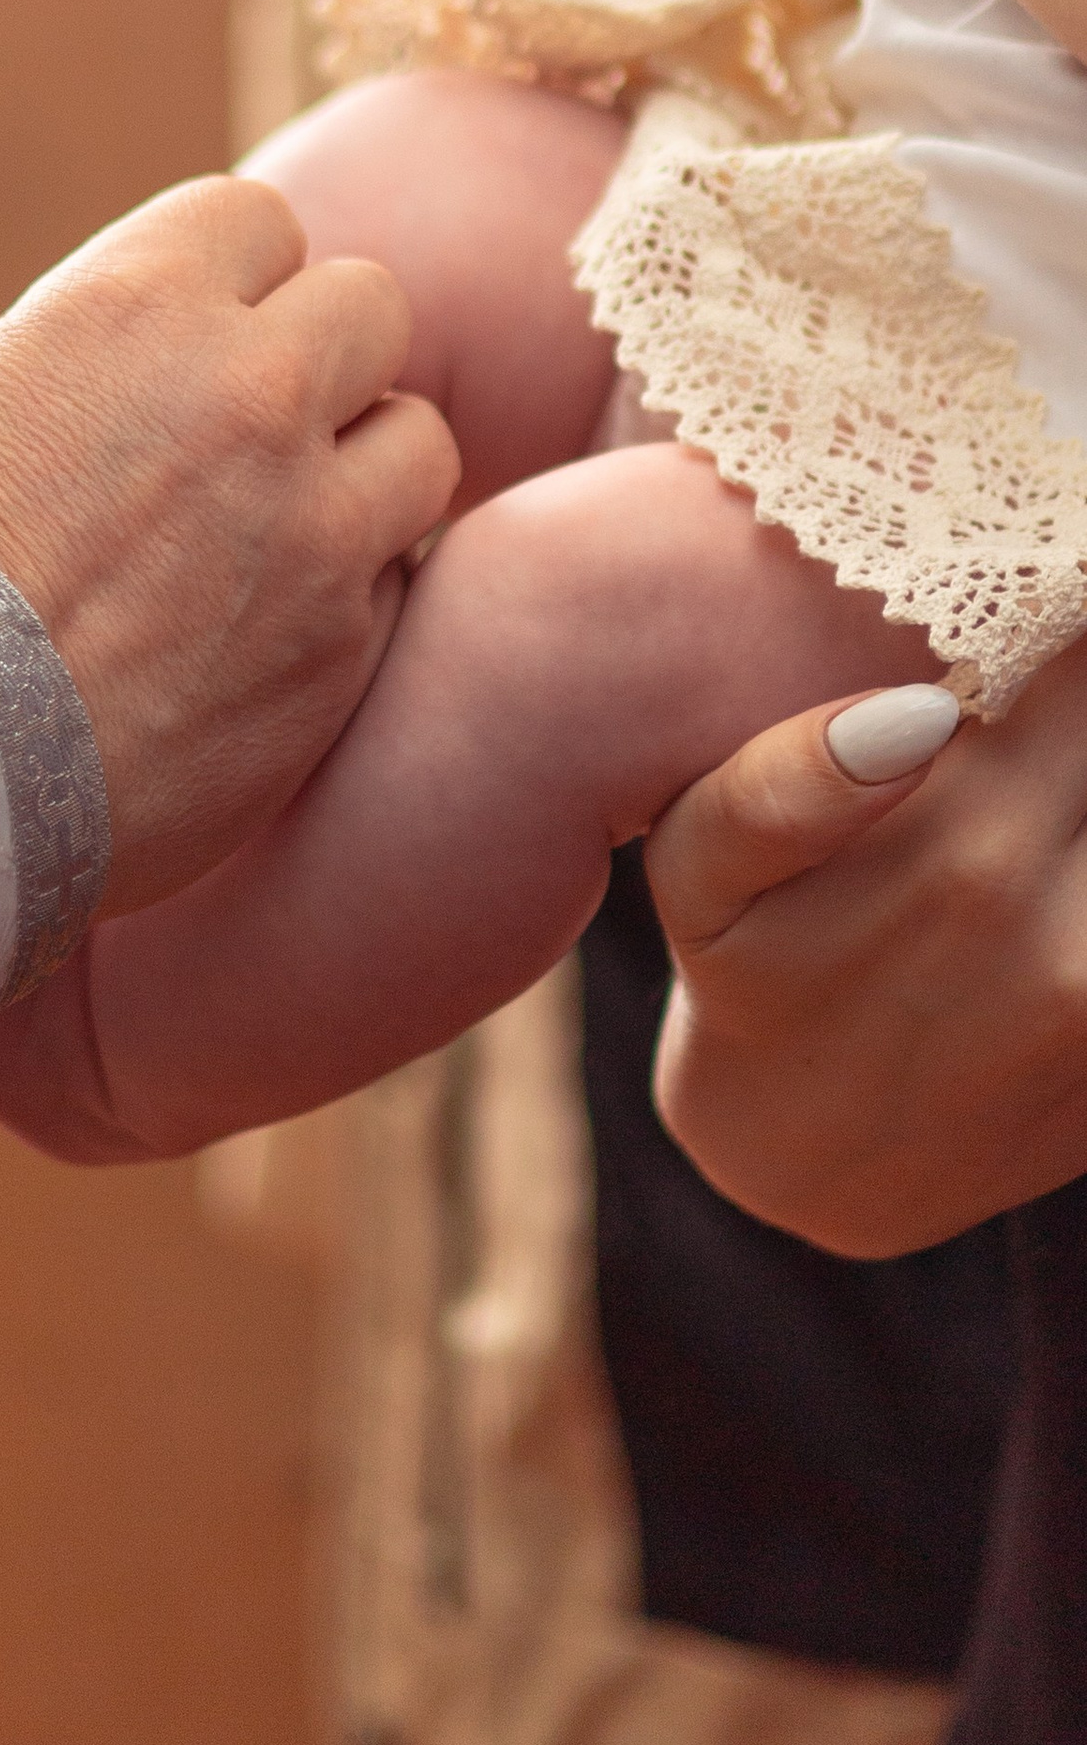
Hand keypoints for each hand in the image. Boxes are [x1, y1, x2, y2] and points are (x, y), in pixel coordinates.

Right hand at [0, 177, 457, 916]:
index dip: (233, 281)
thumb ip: (101, 356)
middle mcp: (248, 390)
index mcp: (139, 304)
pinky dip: (344, 597)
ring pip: (418, 441)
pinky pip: (393, 581)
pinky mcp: (342, 642)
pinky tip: (260, 635)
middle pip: (369, 307)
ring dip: (363, 474)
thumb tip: (154, 356)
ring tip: (286, 529)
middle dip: (322, 358)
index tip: (202, 336)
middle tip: (263, 426)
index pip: (258, 222)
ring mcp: (314, 519)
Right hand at [646, 653, 1086, 1254]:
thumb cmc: (748, 976)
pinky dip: (1085, 849)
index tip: (1019, 577)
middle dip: (1072, 685)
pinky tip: (1051, 836)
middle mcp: (1066, 931)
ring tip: (1039, 758)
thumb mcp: (696, 875)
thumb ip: (779, 783)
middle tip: (1028, 655)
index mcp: (961, 855)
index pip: (1068, 666)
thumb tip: (914, 715)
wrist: (822, 1167)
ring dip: (1083, 775)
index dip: (1046, 605)